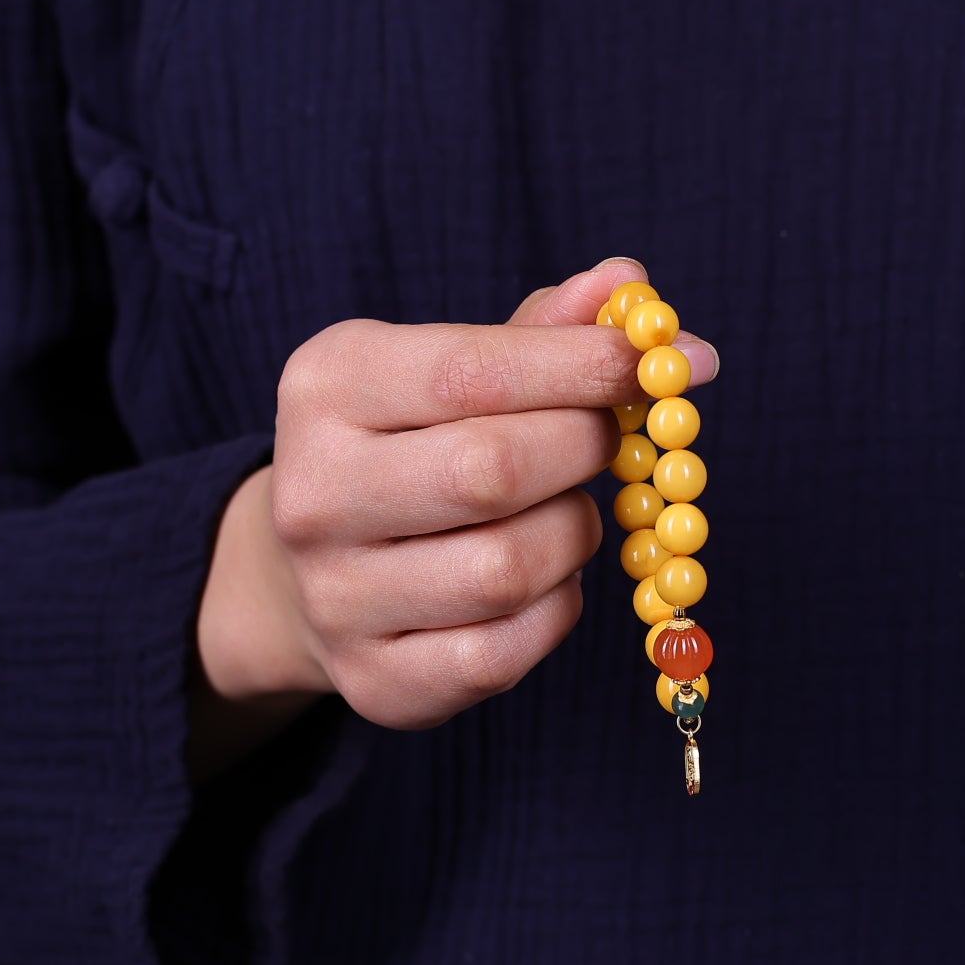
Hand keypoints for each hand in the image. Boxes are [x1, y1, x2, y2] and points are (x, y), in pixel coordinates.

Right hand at [192, 258, 718, 760]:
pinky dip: (557, 609)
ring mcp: (336, 598)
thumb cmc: (410, 446)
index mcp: (326, 388)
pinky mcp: (378, 681)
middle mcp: (312, 493)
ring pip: (510, 568)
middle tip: (611, 440)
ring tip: (565, 510)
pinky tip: (545, 580)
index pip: (474, 371)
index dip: (583, 365)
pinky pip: (509, 648)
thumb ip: (540, 329)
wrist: (313, 574)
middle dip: (584, 449)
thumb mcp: (448, 367)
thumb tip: (632, 282)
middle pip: (494, 471)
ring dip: (574, 534)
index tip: (653, 363)